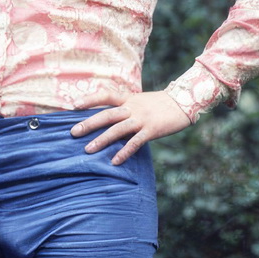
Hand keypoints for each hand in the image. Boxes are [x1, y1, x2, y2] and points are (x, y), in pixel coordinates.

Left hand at [70, 91, 191, 164]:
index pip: (105, 96)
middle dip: (88, 124)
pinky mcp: (152, 130)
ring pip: (117, 129)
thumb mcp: (140, 100)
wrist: (185, 103)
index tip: (74, 106)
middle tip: (73, 133)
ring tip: (88, 150)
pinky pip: (135, 142)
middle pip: (106, 115)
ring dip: (101, 140)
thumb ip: (125, 107)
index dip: (89, 100)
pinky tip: (114, 161)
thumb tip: (108, 118)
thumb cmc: (160, 104)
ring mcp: (142, 119)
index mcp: (128, 98)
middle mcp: (132, 108)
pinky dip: (124, 152)